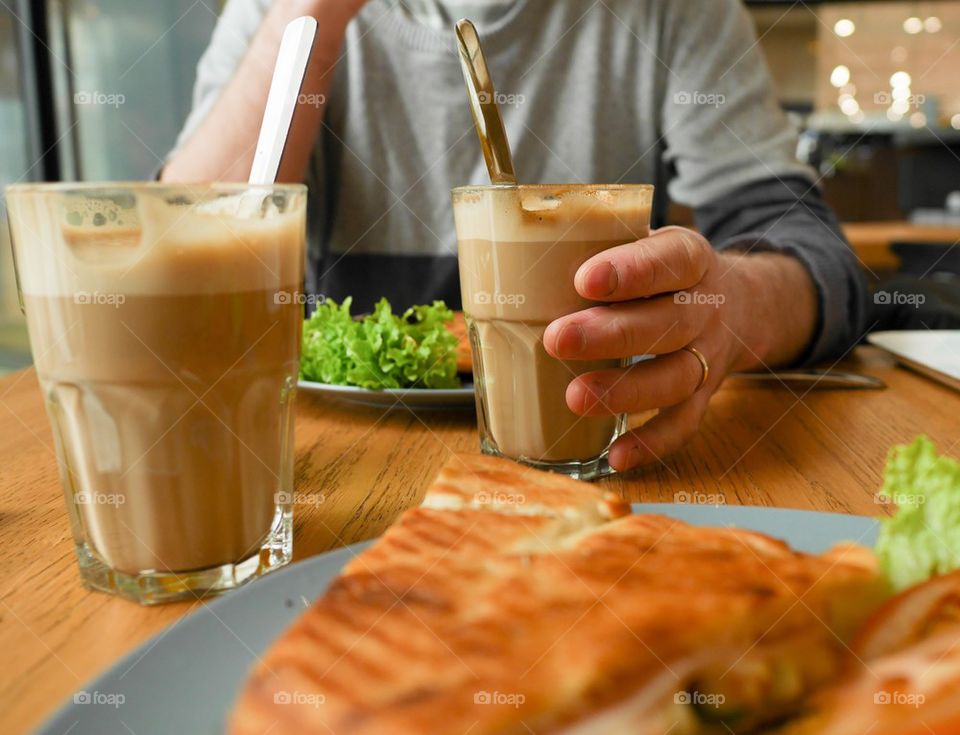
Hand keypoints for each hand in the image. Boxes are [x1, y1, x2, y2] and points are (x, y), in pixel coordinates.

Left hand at [543, 227, 816, 471]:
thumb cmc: (666, 273)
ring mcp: (709, 355)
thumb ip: (600, 247)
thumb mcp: (647, 244)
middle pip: (668, 323)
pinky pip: (684, 423)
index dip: (631, 271)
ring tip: (576, 398)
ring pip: (676, 377)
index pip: (669, 260)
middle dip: (612, 335)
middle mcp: (705, 308)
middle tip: (557, 340)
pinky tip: (615, 456)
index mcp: (691, 259)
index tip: (584, 279)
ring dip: (626, 392)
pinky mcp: (706, 395)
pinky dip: (652, 443)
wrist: (743, 304)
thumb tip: (517, 259)